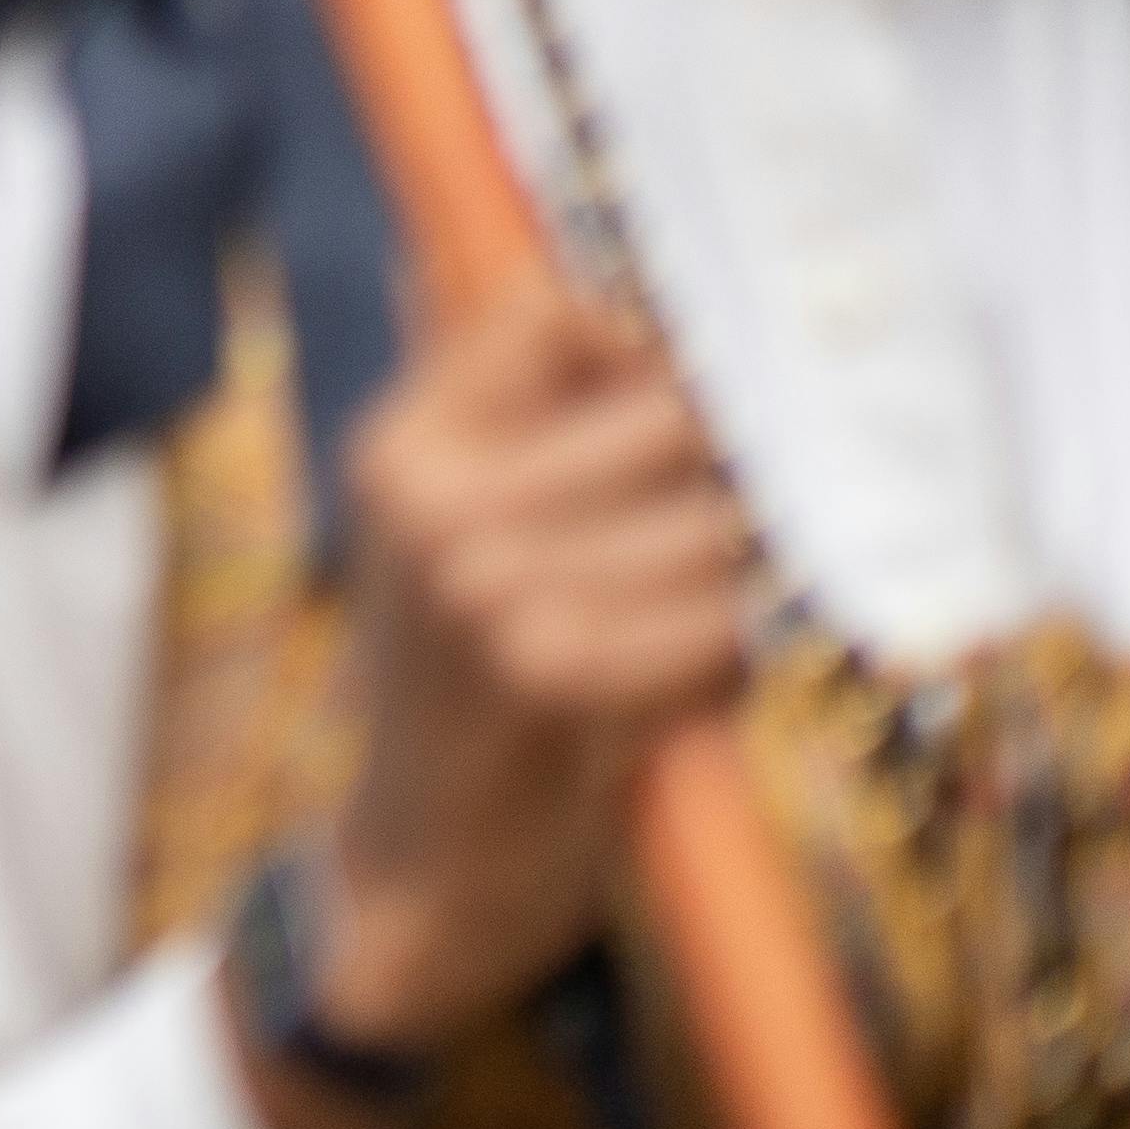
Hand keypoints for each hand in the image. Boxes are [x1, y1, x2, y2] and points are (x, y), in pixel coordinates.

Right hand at [291, 282, 743, 1100]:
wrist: (416, 876)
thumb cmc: (454, 687)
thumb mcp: (431, 528)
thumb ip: (457, 390)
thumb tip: (440, 252)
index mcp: (400, 446)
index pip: (557, 316)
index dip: (640, 359)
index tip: (659, 429)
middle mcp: (432, 500)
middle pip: (672, 412)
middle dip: (717, 484)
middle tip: (693, 552)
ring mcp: (488, 587)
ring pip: (717, 525)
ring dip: (729, 591)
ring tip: (665, 640)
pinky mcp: (556, 675)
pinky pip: (723, 627)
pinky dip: (723, 671)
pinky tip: (663, 705)